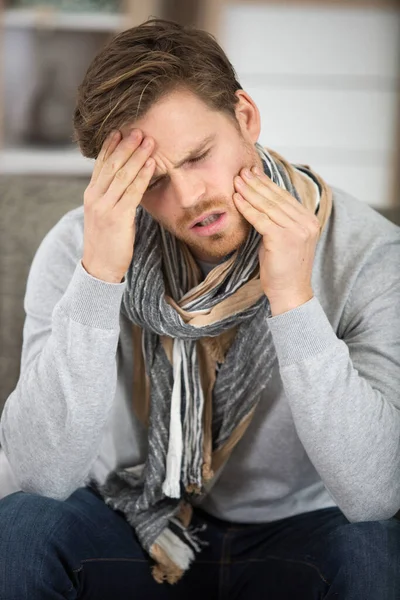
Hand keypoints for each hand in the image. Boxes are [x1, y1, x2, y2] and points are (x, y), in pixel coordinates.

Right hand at [82, 129, 155, 282]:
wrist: (99, 268)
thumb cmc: (107, 243)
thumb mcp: (104, 216)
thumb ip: (112, 199)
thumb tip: (126, 185)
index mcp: (91, 195)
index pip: (100, 165)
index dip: (110, 147)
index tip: (120, 131)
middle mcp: (95, 197)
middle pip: (112, 165)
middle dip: (126, 146)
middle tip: (139, 130)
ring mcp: (104, 207)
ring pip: (122, 175)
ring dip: (137, 156)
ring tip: (149, 142)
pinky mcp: (117, 217)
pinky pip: (132, 192)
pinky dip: (142, 176)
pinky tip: (151, 164)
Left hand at [233, 165, 319, 314]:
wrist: (290, 293)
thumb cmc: (283, 269)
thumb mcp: (283, 240)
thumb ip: (278, 221)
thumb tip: (260, 202)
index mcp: (309, 221)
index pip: (285, 198)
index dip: (267, 184)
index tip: (253, 173)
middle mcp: (306, 223)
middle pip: (276, 198)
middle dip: (257, 183)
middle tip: (242, 171)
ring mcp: (297, 230)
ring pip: (268, 206)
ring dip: (250, 192)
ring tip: (236, 181)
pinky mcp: (284, 238)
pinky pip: (261, 219)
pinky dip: (247, 208)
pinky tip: (236, 200)